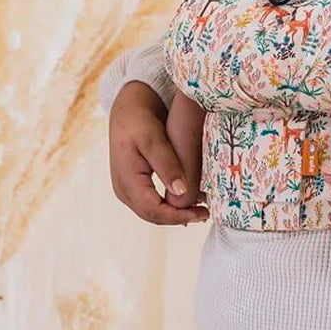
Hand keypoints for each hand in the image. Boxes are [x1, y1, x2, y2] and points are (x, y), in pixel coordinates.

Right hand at [109, 82, 208, 225]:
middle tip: (207, 213)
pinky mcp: (133, 186)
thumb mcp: (154, 139)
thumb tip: (181, 192)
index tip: (202, 213)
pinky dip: (171, 206)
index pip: (154, 210)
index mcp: (127, 180)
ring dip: (176, 214)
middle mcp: (123, 190)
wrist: (126, 111)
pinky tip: (189, 201)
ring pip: (153, 212)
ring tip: (202, 209)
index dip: (179, 217)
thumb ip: (167, 165)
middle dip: (180, 218)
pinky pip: (152, 203)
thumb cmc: (138, 120)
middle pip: (154, 215)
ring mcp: (127, 189)